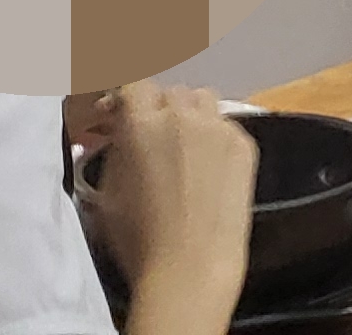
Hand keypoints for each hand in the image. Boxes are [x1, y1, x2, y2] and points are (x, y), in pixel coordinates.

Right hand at [89, 85, 253, 322]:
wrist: (191, 266)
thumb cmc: (138, 239)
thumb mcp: (107, 192)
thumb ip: (115, 151)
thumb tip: (117, 134)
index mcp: (142, 123)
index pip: (133, 85)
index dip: (125, 98)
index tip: (118, 115)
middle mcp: (182, 114)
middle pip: (169, 92)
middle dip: (157, 109)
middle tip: (151, 138)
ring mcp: (218, 125)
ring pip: (202, 100)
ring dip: (189, 114)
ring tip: (183, 145)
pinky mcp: (244, 142)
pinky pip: (225, 126)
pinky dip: (213, 138)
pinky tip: (208, 168)